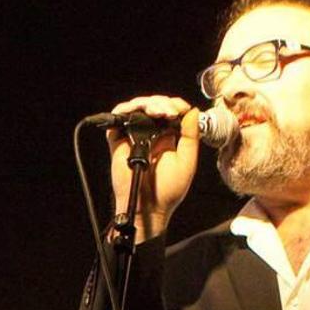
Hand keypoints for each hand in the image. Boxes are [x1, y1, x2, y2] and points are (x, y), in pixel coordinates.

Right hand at [107, 96, 199, 238]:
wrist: (147, 207)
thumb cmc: (168, 191)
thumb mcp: (187, 160)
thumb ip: (190, 135)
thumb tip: (192, 110)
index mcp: (167, 137)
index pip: (169, 110)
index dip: (175, 104)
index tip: (181, 108)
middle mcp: (150, 134)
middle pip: (154, 105)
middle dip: (163, 103)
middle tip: (170, 112)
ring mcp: (133, 136)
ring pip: (138, 107)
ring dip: (149, 104)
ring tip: (160, 112)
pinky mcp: (118, 141)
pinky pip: (118, 118)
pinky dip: (127, 109)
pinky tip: (141, 112)